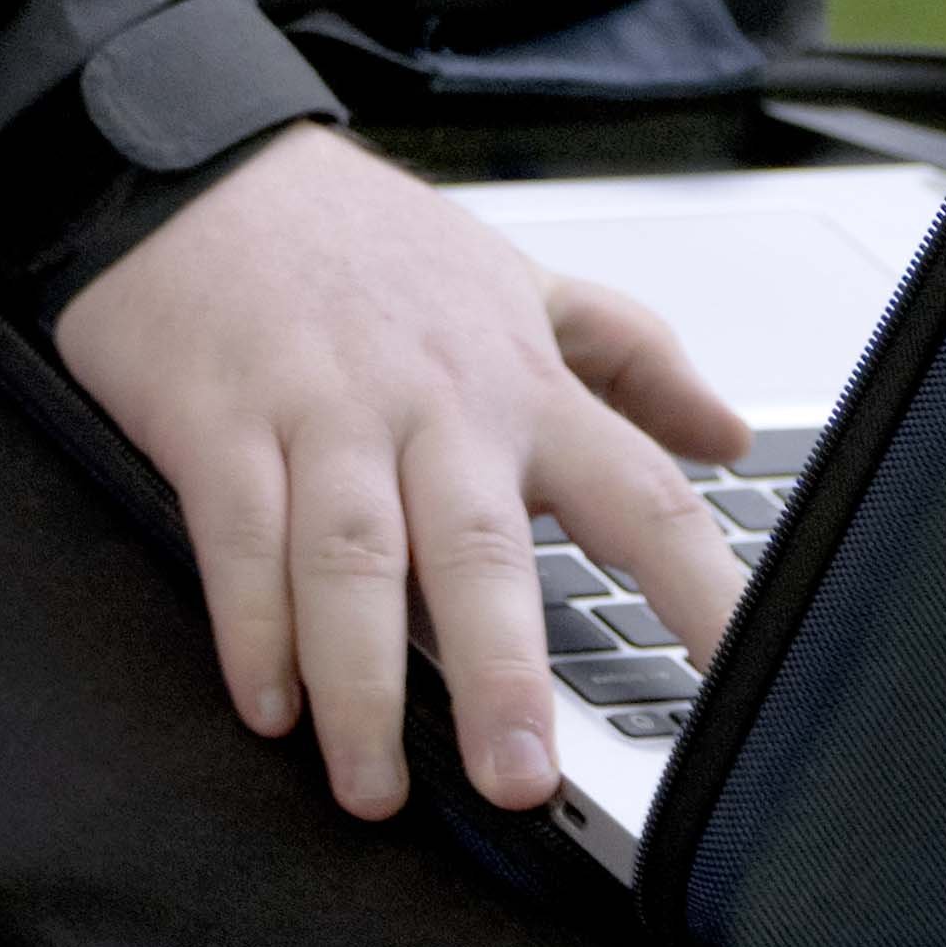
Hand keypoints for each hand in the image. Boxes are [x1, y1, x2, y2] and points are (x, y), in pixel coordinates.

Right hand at [46, 127, 748, 823]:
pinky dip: (250, 627)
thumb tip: (729, 431)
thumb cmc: (355, 237)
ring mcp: (318, 413)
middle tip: (520, 780)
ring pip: (350, 561)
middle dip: (502, 674)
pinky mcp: (214, 421)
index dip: (703, 592)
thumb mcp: (511, 279)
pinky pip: (236, 539)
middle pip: (477, 551)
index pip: (640, 495)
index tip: (748, 685)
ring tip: (373, 785)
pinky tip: (268, 704)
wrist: (196, 161)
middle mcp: (429, 405)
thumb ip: (628, 356)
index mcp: (516, 381)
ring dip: (362, 683)